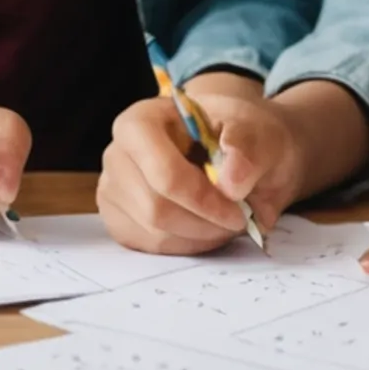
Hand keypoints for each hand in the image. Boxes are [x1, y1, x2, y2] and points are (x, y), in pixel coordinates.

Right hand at [98, 73, 297, 253]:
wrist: (228, 146)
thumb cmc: (235, 135)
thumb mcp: (255, 131)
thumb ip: (248, 149)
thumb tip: (232, 183)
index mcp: (141, 122)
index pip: (164, 174)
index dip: (203, 200)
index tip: (239, 213)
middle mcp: (117, 155)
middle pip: (157, 210)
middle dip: (205, 223)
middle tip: (240, 220)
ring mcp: (113, 190)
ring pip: (156, 234)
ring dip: (200, 235)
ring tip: (225, 219)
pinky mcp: (119, 220)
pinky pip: (153, 247)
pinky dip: (188, 244)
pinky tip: (205, 225)